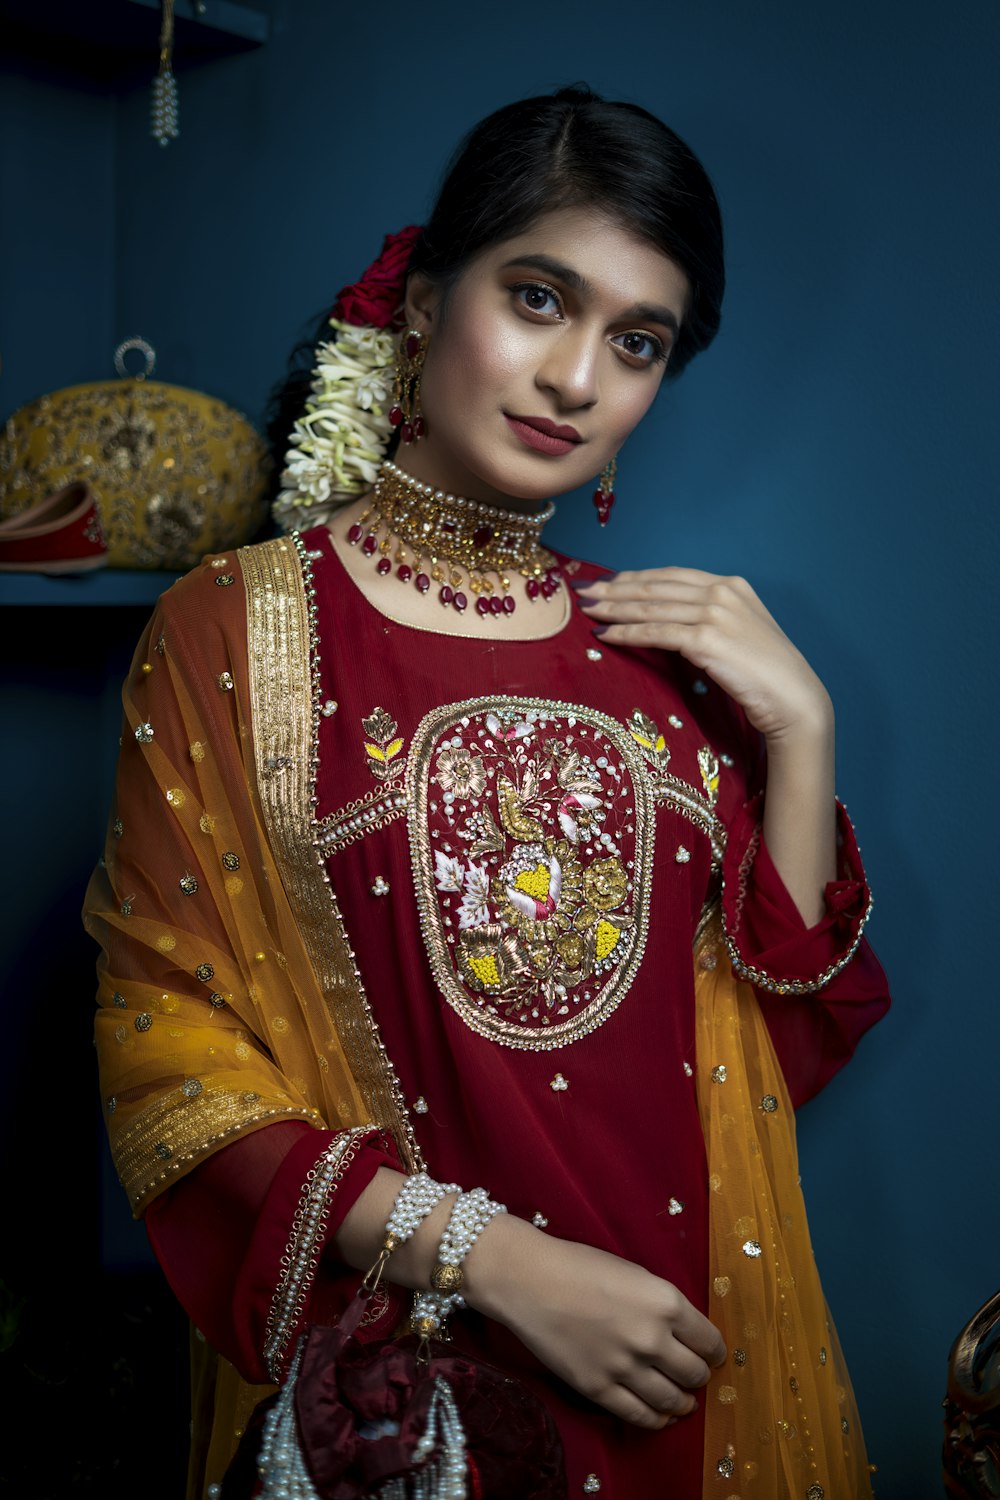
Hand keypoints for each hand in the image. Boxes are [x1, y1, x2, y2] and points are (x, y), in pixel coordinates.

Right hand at [464, 1217, 726, 1429]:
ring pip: (673, 1400)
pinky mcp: (599, 1389)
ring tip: (682, 1401)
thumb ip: (663, 1305)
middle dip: (698, 1376)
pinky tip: (661, 1417)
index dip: (714, 1352)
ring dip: (682, 1403)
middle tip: (693, 1375)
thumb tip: (684, 1333)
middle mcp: (653, 1339)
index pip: (710, 1342)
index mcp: (666, 1303)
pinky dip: (657, 1420)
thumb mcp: (636, 1274)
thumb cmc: (580, 1266)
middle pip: (695, 1374)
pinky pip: (640, 1415)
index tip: (711, 1355)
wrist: (530, 1279)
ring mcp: (626, 1368)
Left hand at [574, 568, 831, 744]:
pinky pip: (655, 633)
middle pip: (656, 588)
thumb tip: (668, 620)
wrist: (793, 699)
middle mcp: (722, 593)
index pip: (671, 576)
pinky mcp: (706, 640)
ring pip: (651, 608)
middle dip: (615, 588)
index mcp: (731, 585)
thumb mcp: (738, 633)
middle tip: (584, 591)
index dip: (635, 577)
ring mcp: (715, 614)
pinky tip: (606, 635)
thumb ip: (709, 618)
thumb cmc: (765, 674)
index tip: (608, 581)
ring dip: (614, 609)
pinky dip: (627, 633)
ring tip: (587, 611)